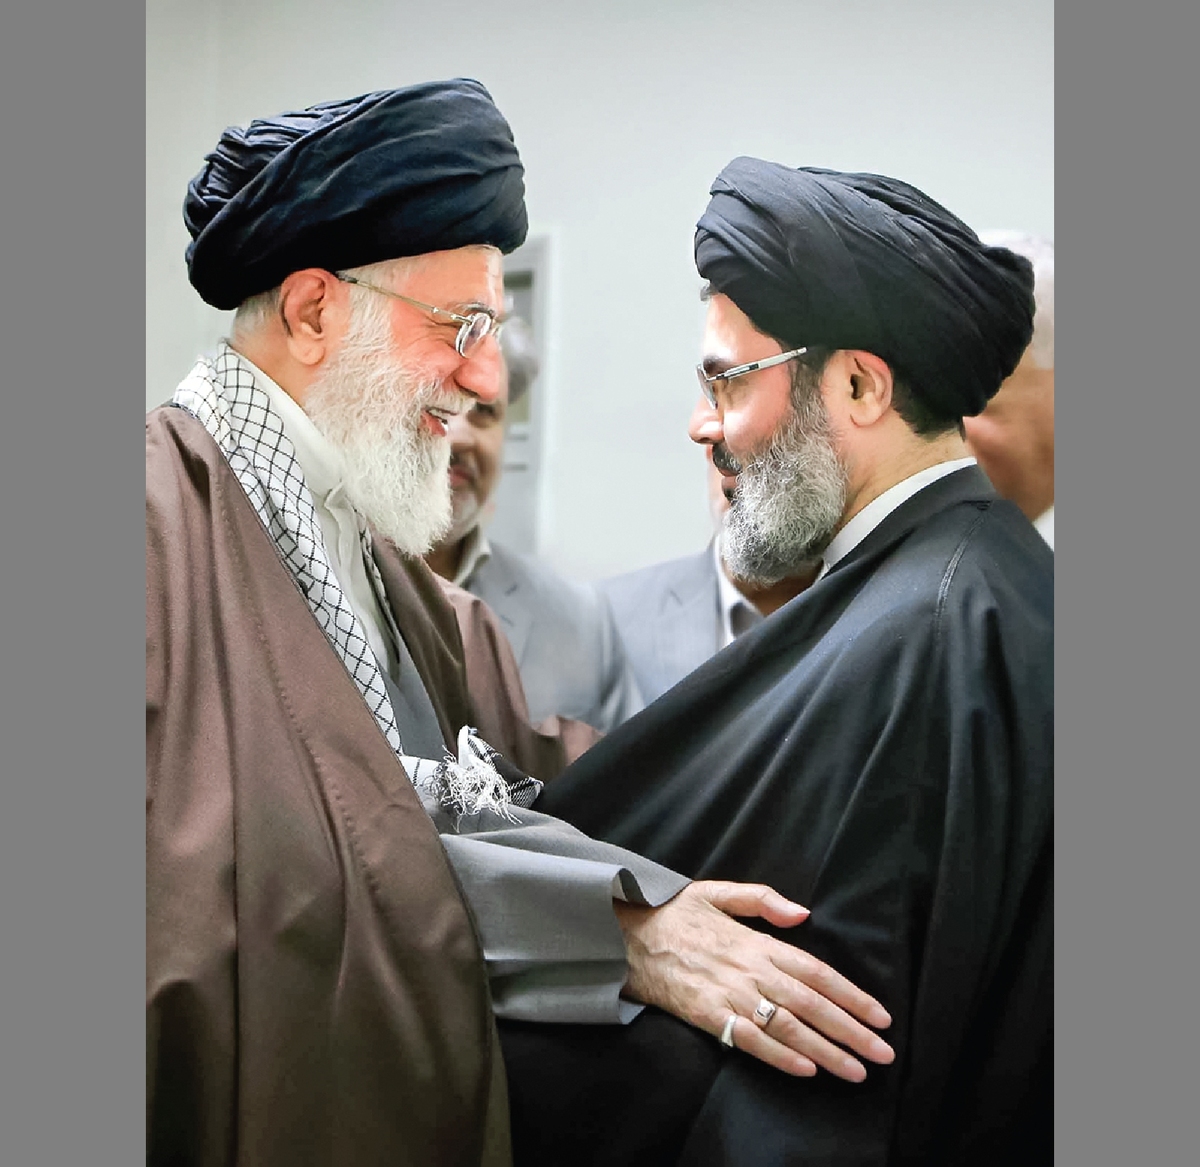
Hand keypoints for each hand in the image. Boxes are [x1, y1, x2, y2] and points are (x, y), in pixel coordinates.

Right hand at [613, 880, 893, 1081]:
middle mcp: (748, 969)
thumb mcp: (716, 892)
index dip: (851, 995)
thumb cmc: (673, 913)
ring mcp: (728, 995)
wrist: (624, 934)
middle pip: (810, 1004)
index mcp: (755, 941)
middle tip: (883, 1053)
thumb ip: (762, 899)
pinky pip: (748, 1041)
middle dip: (851, 1030)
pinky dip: (779, 1056)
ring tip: (856, 1070)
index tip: (880, 1016)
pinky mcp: (706, 1016)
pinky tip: (805, 1070)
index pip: (816, 971)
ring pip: (786, 1027)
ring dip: (825, 1050)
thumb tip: (803, 913)